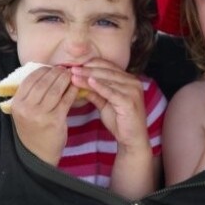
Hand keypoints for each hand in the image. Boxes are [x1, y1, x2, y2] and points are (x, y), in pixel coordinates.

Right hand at [10, 66, 78, 164]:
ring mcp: (41, 115)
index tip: (51, 67)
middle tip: (63, 69)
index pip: (30, 80)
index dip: (42, 70)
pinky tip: (75, 87)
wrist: (38, 154)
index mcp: (17, 103)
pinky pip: (66, 100)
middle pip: (43, 83)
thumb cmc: (33, 129)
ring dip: (64, 79)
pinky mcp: (55, 120)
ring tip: (70, 75)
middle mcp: (27, 108)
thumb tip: (45, 71)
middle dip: (55, 72)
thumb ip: (31, 94)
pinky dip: (72, 91)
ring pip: (55, 90)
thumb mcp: (25, 111)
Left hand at [70, 59, 156, 198]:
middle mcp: (133, 82)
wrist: (132, 139)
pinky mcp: (129, 101)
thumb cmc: (120, 121)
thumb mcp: (104, 104)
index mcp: (128, 79)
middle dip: (87, 69)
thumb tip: (79, 83)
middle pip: (106, 71)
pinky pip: (111, 92)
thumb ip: (95, 93)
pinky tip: (88, 82)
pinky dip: (99, 87)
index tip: (74, 65)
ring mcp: (133, 90)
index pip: (108, 66)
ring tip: (74, 75)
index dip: (91, 64)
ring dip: (89, 77)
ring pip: (107, 80)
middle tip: (71, 68)